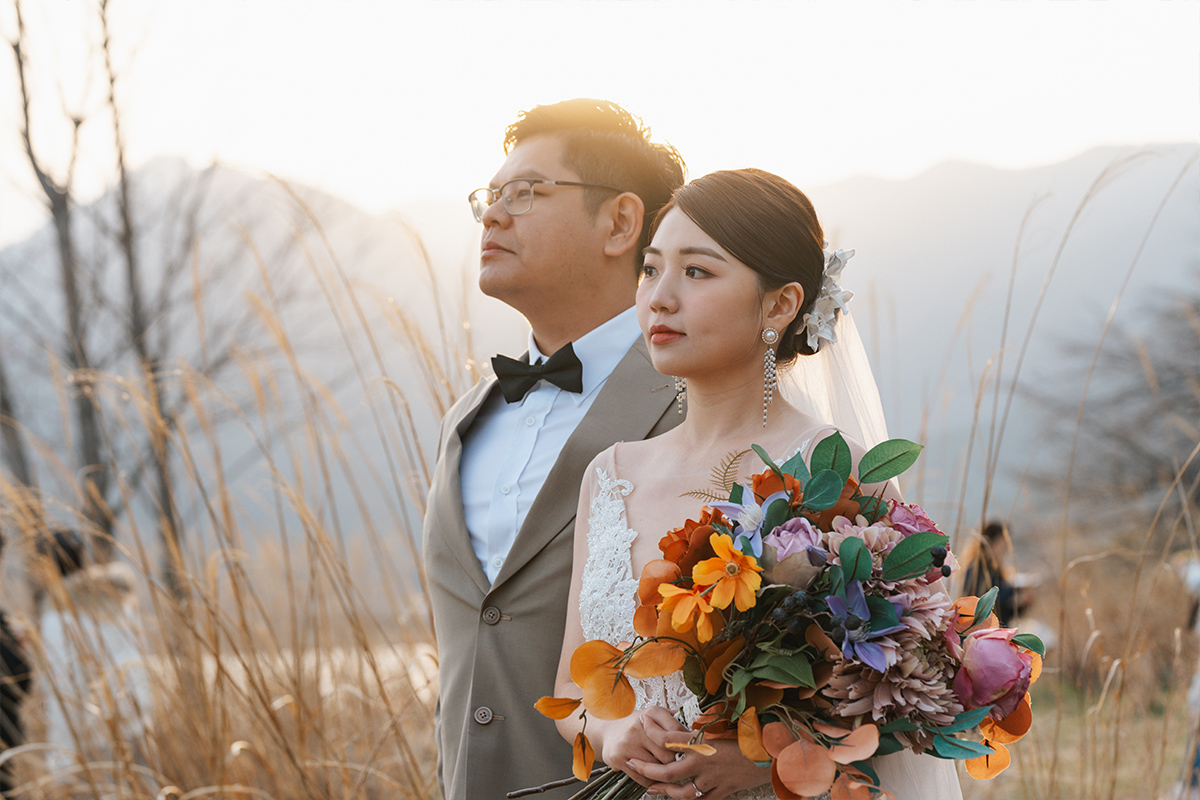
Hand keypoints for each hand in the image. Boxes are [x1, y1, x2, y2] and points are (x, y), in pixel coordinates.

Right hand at [601, 707, 687, 786]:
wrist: (609, 732)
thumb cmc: (638, 725)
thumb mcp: (655, 716)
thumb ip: (674, 720)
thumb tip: (700, 725)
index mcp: (652, 713)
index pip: (677, 732)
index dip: (686, 745)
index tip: (691, 752)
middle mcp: (639, 726)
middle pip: (668, 754)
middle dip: (676, 763)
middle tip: (682, 767)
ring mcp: (628, 743)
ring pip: (656, 768)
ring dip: (664, 775)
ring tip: (670, 774)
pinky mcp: (619, 758)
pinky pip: (643, 778)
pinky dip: (652, 782)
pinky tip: (656, 779)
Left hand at [627, 713, 770, 799]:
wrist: (777, 754)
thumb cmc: (753, 733)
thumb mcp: (727, 724)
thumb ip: (705, 728)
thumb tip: (689, 726)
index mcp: (703, 743)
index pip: (668, 738)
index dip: (652, 730)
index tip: (642, 722)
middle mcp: (704, 763)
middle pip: (667, 771)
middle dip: (646, 768)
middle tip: (630, 763)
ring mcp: (713, 780)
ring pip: (682, 791)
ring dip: (663, 790)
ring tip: (649, 787)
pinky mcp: (724, 790)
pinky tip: (680, 797)